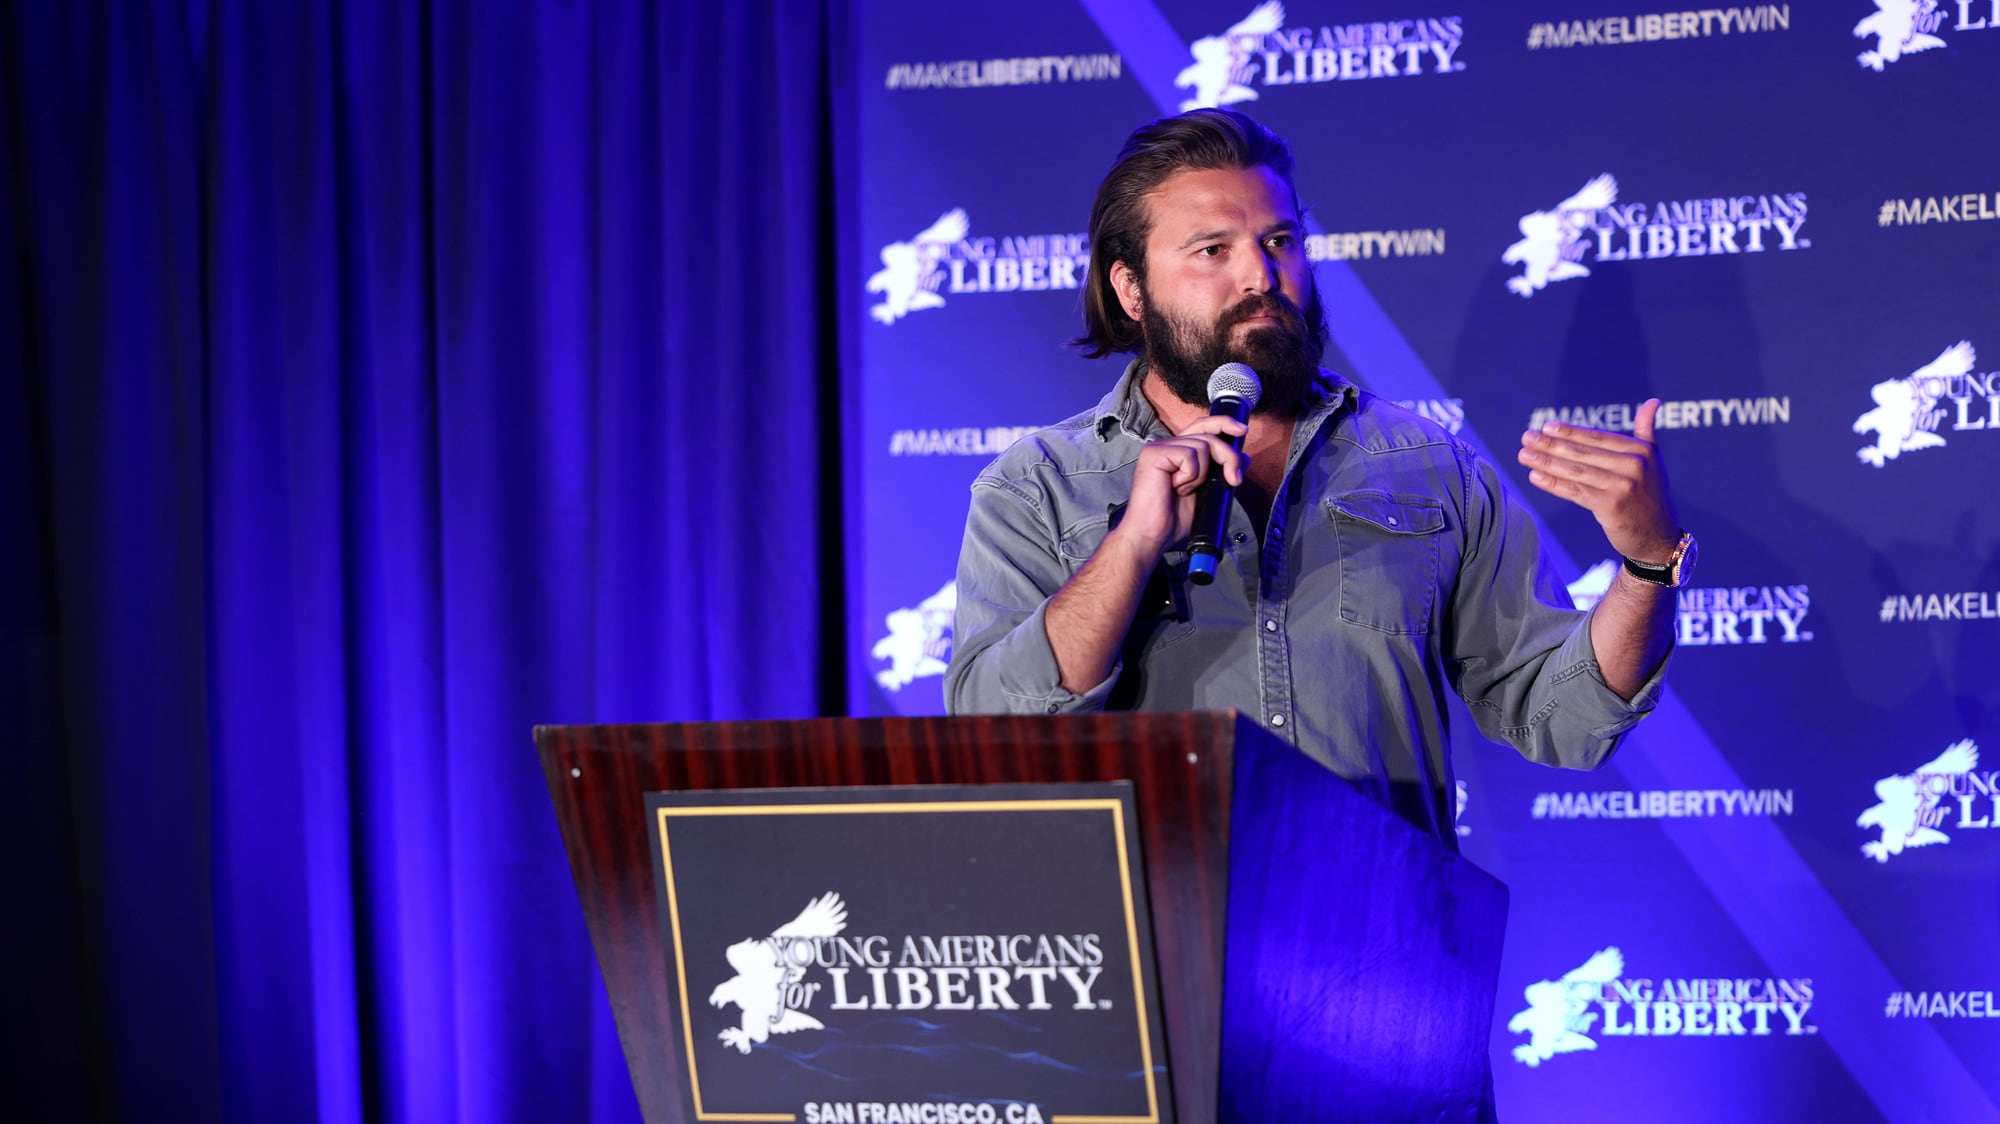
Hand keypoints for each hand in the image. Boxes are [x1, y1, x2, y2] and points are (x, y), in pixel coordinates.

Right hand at [1112, 414, 1248, 559]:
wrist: (1152, 536)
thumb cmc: (1172, 520)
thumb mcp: (1207, 493)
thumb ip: (1222, 473)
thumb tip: (1243, 457)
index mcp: (1177, 452)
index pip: (1203, 426)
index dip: (1223, 423)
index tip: (1242, 431)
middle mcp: (1167, 446)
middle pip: (1208, 433)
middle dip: (1228, 455)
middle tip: (1233, 479)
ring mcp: (1159, 448)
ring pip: (1202, 446)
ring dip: (1202, 475)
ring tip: (1184, 491)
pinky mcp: (1154, 453)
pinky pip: (1189, 456)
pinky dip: (1190, 476)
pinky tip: (1175, 488)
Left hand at [1517, 398, 1679, 561]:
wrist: (1658, 536)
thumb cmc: (1649, 494)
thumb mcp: (1653, 460)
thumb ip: (1647, 431)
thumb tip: (1653, 401)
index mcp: (1641, 450)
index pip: (1597, 437)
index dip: (1570, 432)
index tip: (1546, 426)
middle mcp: (1633, 466)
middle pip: (1583, 453)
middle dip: (1551, 444)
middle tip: (1526, 437)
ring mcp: (1622, 486)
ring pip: (1576, 471)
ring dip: (1546, 462)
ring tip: (1524, 455)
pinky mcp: (1610, 507)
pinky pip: (1575, 491)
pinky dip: (1553, 483)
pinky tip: (1535, 476)